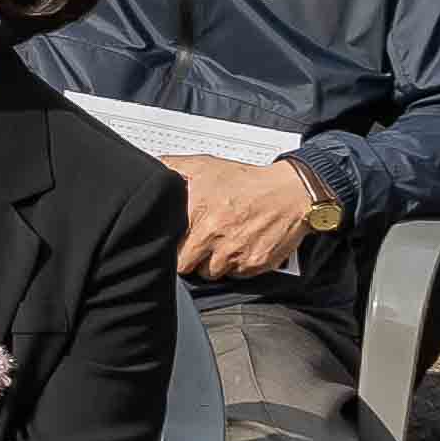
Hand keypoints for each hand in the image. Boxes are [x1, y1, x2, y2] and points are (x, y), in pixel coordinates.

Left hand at [171, 153, 326, 278]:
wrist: (290, 193)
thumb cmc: (246, 180)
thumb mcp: (204, 165)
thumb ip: (171, 166)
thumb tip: (149, 166)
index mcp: (196, 213)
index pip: (170, 246)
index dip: (171, 245)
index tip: (176, 241)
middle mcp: (214, 236)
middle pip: (186, 266)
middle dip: (189, 258)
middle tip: (197, 245)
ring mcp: (234, 253)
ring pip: (211, 273)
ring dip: (212, 263)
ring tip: (220, 244)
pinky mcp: (254, 264)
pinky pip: (235, 275)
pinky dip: (235, 266)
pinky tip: (238, 247)